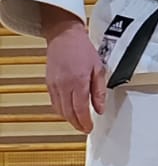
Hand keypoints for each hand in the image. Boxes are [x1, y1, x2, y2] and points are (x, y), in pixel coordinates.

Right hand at [43, 12, 106, 133]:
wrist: (64, 37)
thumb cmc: (82, 49)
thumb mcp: (98, 68)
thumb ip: (99, 91)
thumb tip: (100, 108)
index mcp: (78, 81)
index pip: (80, 109)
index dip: (85, 122)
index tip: (90, 128)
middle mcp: (64, 85)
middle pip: (69, 113)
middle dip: (77, 124)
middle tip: (85, 128)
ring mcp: (54, 85)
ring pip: (60, 110)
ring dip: (69, 119)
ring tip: (78, 122)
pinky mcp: (48, 83)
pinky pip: (54, 103)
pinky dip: (61, 110)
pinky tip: (68, 111)